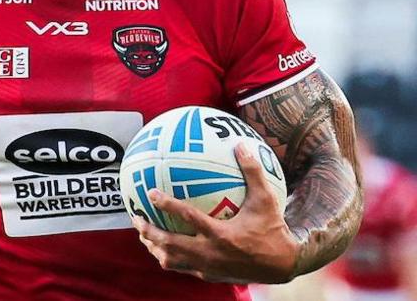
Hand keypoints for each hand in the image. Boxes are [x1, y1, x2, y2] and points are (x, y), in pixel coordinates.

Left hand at [132, 143, 299, 283]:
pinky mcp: (209, 276)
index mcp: (221, 234)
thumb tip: (241, 145)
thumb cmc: (274, 229)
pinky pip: (182, 268)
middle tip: (135, 216)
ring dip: (154, 247)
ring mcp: (208, 267)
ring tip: (142, 234)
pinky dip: (170, 258)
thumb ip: (252, 172)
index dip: (167, 205)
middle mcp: (211, 253)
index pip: (188, 217)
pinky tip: (163, 248)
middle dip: (148, 231)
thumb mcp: (266, 199)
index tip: (150, 193)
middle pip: (170, 244)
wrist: (285, 265)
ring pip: (172, 260)